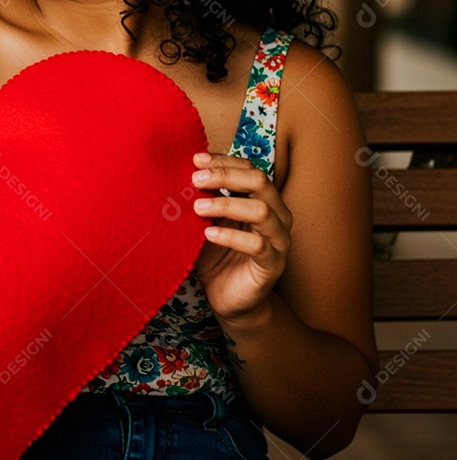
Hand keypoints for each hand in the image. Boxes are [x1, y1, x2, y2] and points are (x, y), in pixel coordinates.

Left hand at [191, 153, 291, 323]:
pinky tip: (208, 234)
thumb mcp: (205, 222)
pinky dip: (231, 236)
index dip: (224, 161)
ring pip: (261, 210)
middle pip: (260, 181)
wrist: (228, 299)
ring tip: (197, 208)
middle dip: (225, 176)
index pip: (249, 169)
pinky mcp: (273, 264)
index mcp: (261, 199)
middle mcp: (276, 215)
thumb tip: (179, 173)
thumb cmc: (216, 255)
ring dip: (226, 204)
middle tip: (195, 179)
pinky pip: (257, 246)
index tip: (195, 160)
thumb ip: (202, 199)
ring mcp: (278, 240)